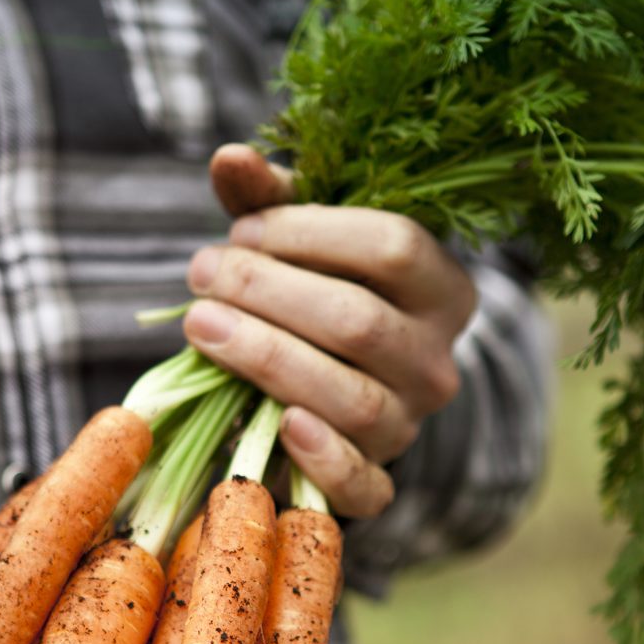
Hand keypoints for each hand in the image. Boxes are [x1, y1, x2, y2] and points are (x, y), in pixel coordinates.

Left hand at [186, 144, 476, 517]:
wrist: (321, 390)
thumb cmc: (312, 295)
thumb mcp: (297, 241)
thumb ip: (266, 200)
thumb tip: (229, 158)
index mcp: (444, 290)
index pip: (394, 247)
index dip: (307, 233)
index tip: (240, 231)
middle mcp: (439, 362)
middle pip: (359, 322)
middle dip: (267, 293)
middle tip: (200, 273)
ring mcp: (411, 426)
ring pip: (351, 398)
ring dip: (266, 358)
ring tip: (199, 324)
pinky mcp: (377, 480)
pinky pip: (364, 485)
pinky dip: (322, 459)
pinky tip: (278, 422)